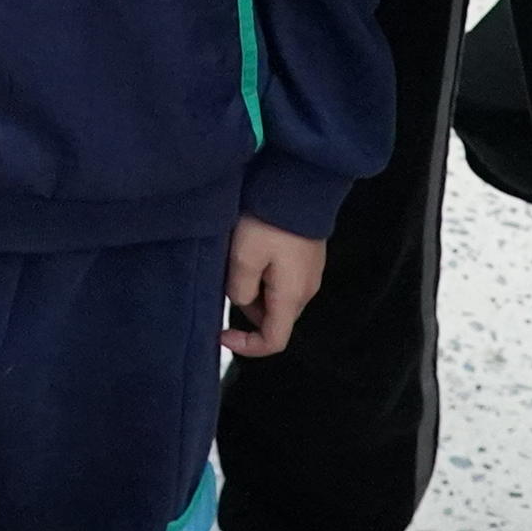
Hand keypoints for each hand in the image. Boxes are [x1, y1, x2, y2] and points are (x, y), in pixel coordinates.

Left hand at [223, 217, 325, 356]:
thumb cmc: (270, 222)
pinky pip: (283, 279)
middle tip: (227, 281)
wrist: (300, 184)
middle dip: (247, 310)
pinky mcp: (307, 258)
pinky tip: (252, 251)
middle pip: (274, 319)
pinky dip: (264, 276)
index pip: (274, 341)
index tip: (222, 334)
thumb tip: (242, 300)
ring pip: (276, 298)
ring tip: (238, 260)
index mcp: (291, 297)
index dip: (247, 346)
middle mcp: (306, 290)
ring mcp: (309, 273)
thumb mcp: (243, 257)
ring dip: (254, 290)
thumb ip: (240, 289)